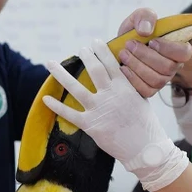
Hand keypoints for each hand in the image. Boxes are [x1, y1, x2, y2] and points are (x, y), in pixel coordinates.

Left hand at [44, 40, 188, 191]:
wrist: (145, 149)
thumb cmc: (146, 125)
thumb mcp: (141, 99)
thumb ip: (129, 87)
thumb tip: (120, 74)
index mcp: (125, 87)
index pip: (111, 64)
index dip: (101, 51)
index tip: (95, 42)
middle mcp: (110, 95)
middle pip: (94, 70)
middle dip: (86, 57)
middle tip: (80, 49)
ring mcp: (99, 109)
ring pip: (76, 88)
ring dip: (61, 74)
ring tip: (51, 63)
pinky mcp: (91, 125)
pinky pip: (70, 114)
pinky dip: (56, 106)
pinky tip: (46, 98)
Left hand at [115, 8, 191, 97]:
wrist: (118, 49)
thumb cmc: (133, 33)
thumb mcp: (138, 18)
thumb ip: (145, 16)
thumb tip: (146, 30)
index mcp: (175, 48)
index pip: (185, 53)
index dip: (169, 48)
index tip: (152, 41)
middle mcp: (172, 67)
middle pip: (168, 67)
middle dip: (145, 55)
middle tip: (129, 45)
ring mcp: (161, 80)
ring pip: (156, 79)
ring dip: (137, 65)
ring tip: (123, 54)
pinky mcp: (149, 90)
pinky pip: (146, 90)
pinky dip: (133, 78)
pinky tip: (123, 68)